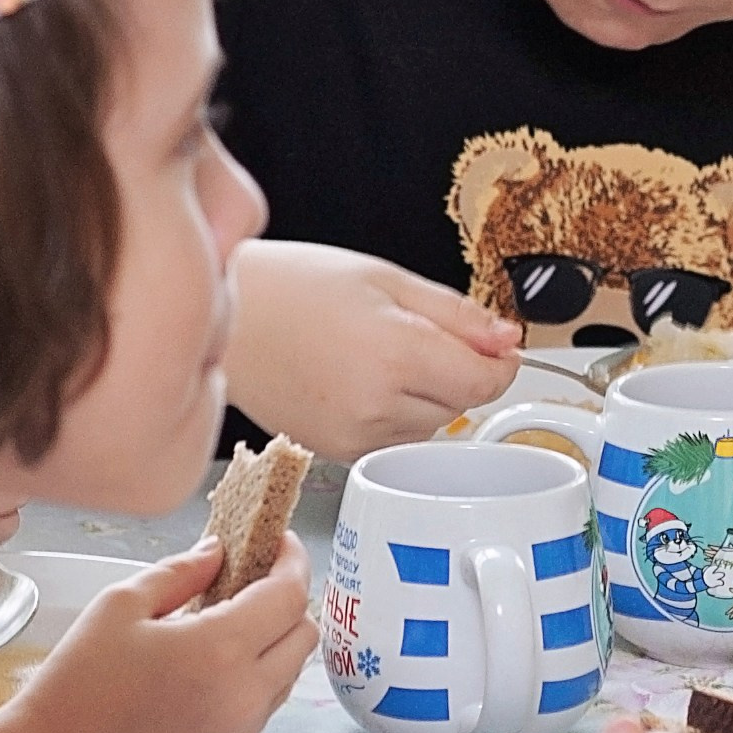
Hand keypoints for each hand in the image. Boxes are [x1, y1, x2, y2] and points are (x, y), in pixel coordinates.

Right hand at [0, 535, 314, 732]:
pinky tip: (216, 665)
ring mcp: (240, 732)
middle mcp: (244, 696)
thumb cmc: (78, 681)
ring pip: (290, 673)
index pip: (290, 595)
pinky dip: (257, 678)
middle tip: (256, 579)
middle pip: (304, 634)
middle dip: (290, 598)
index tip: (280, 542)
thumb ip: (180, 571)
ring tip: (234, 621)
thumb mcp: (120, 604)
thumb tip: (218, 552)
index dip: (293, 560)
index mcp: (220, 650)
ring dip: (276, 640)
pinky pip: (265, 706)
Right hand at [225, 239, 521, 458]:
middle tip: (409, 331)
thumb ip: (457, 315)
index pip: (486, 383)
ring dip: (423, 396)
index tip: (493, 344)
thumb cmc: (291, 287)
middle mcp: (376, 406)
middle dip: (453, 371)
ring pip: (430, 426)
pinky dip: (391, 414)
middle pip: (461, 405)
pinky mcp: (336, 453)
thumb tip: (508, 339)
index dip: (499, 361)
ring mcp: (354, 437)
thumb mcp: (387, 279)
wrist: (224, 319)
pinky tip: (357, 380)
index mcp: (395, 355)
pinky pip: (394, 440)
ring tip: (373, 354)